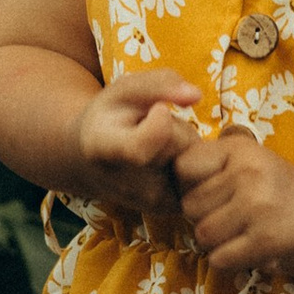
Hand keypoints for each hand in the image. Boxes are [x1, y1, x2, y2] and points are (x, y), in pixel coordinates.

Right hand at [74, 68, 198, 227]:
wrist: (91, 161)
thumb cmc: (109, 118)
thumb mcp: (124, 89)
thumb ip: (158, 83)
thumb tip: (196, 95)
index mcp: (104, 150)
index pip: (142, 147)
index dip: (159, 124)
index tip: (157, 109)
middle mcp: (125, 185)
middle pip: (176, 147)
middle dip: (176, 130)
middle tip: (153, 127)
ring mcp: (150, 203)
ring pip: (194, 162)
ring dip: (185, 148)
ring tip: (158, 145)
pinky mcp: (170, 209)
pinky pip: (202, 178)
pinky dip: (192, 165)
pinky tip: (168, 161)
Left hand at [173, 129, 293, 276]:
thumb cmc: (275, 189)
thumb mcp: (248, 159)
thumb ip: (212, 158)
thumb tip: (164, 151)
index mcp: (239, 150)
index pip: (183, 167)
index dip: (189, 185)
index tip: (209, 190)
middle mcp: (248, 173)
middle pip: (189, 206)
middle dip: (203, 217)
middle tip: (230, 216)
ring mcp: (258, 206)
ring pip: (202, 234)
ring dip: (215, 242)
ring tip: (239, 232)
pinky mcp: (266, 240)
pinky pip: (220, 258)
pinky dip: (229, 260)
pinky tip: (247, 249)